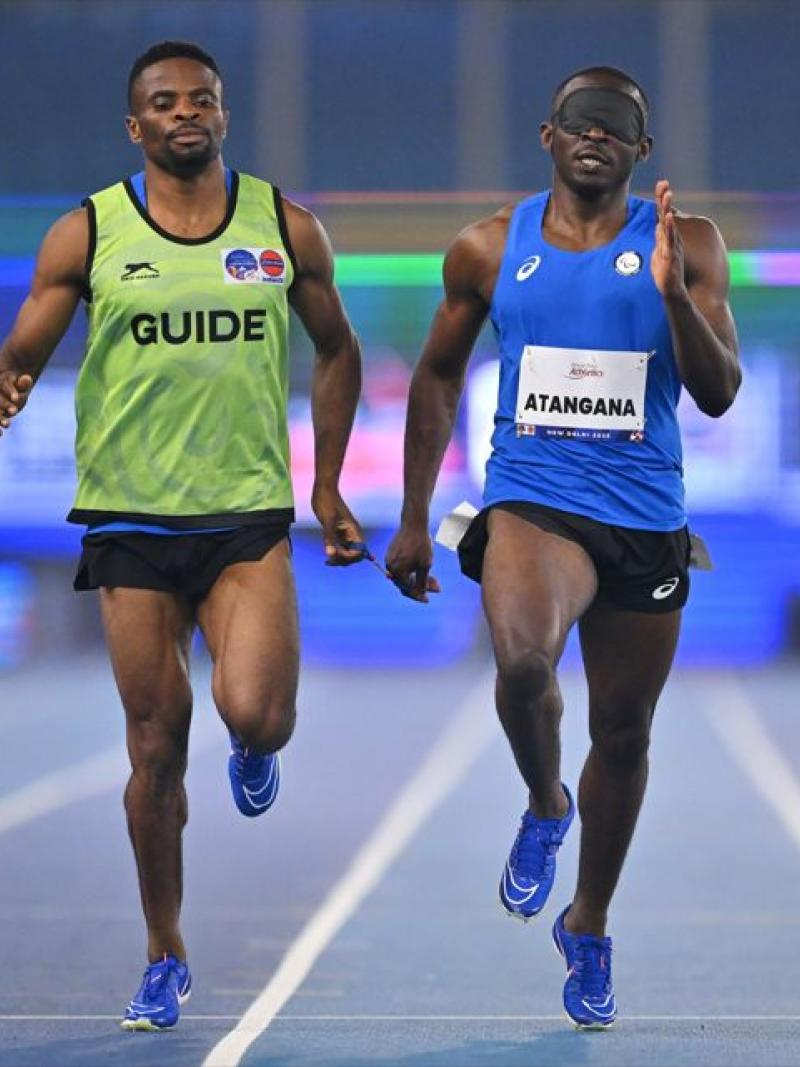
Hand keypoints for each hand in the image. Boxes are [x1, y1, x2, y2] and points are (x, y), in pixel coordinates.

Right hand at [0, 372, 32, 435]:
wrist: (8, 392)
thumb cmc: (16, 387)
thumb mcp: (20, 384)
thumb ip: (23, 383)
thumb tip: (27, 378)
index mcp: (1, 382)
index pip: (5, 385)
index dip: (11, 392)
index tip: (16, 399)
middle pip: (0, 400)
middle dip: (6, 405)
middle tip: (13, 411)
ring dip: (0, 418)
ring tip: (7, 424)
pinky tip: (1, 434)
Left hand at [311, 484, 366, 565]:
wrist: (324, 490)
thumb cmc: (327, 502)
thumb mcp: (327, 520)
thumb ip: (330, 537)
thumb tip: (330, 554)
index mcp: (354, 531)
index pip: (359, 551)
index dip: (350, 557)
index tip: (337, 554)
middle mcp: (351, 534)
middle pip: (353, 555)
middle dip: (344, 560)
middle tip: (329, 561)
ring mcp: (344, 534)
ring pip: (346, 552)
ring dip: (339, 559)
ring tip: (327, 562)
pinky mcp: (336, 532)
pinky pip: (339, 547)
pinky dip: (334, 553)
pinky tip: (327, 555)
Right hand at [384, 522, 441, 603]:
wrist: (414, 524)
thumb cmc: (421, 544)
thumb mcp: (425, 565)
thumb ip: (422, 582)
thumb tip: (420, 594)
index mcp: (397, 571)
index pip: (407, 589)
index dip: (419, 595)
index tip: (428, 600)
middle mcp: (390, 567)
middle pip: (405, 583)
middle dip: (421, 586)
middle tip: (436, 587)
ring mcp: (389, 559)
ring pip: (404, 575)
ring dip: (417, 578)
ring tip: (432, 578)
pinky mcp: (391, 553)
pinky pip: (401, 566)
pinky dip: (411, 570)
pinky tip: (422, 569)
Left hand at [650, 179, 687, 300]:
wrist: (672, 291)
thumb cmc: (666, 275)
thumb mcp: (659, 253)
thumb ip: (659, 240)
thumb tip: (657, 228)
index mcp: (666, 238)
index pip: (663, 216)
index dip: (661, 201)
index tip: (661, 185)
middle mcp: (671, 239)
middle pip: (666, 215)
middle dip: (664, 199)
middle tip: (663, 182)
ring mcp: (671, 246)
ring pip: (669, 225)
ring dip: (667, 209)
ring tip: (667, 194)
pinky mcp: (671, 256)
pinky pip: (670, 240)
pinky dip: (669, 228)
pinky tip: (669, 217)